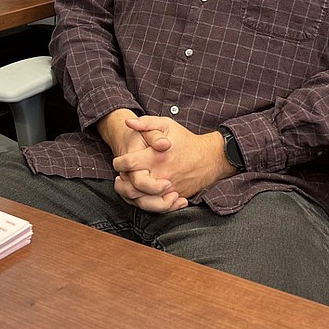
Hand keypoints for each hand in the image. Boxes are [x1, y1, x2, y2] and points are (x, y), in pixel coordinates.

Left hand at [110, 116, 234, 210]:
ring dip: (131, 195)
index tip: (118, 161)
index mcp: (157, 156)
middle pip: (132, 188)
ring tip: (128, 185)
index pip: (129, 164)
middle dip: (122, 183)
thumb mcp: (167, 124)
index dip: (119, 163)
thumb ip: (146, 123)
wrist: (210, 158)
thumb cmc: (185, 140)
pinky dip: (145, 203)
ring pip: (142, 202)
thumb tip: (128, 122)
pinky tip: (141, 194)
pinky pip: (156, 207)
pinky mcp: (174, 197)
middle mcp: (162, 175)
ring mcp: (169, 189)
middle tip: (121, 176)